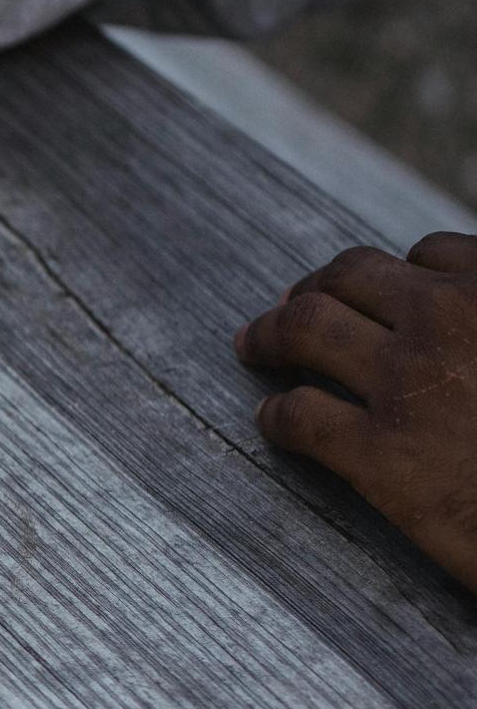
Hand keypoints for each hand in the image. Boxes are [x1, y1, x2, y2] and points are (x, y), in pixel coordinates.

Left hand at [237, 232, 476, 590]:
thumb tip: (465, 328)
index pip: (429, 255)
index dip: (391, 276)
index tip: (372, 295)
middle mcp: (449, 319)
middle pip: (348, 276)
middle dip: (311, 288)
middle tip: (288, 307)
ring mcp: (406, 382)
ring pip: (304, 328)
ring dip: (268, 333)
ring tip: (253, 346)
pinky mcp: (378, 453)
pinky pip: (298, 416)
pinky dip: (275, 414)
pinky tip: (272, 421)